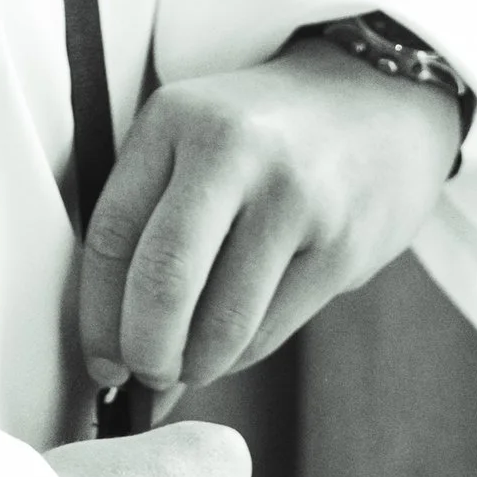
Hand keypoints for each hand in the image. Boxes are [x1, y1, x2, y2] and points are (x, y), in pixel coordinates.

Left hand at [78, 36, 460, 408]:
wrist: (380, 102)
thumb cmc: (262, 138)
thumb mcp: (193, 138)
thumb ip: (147, 222)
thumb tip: (109, 353)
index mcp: (174, 118)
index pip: (111, 234)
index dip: (96, 314)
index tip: (99, 360)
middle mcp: (231, 150)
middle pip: (164, 281)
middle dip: (144, 351)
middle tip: (143, 375)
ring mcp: (294, 197)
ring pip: (221, 323)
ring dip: (196, 365)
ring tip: (191, 362)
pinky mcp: (341, 244)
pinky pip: (270, 330)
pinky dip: (240, 355)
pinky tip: (236, 341)